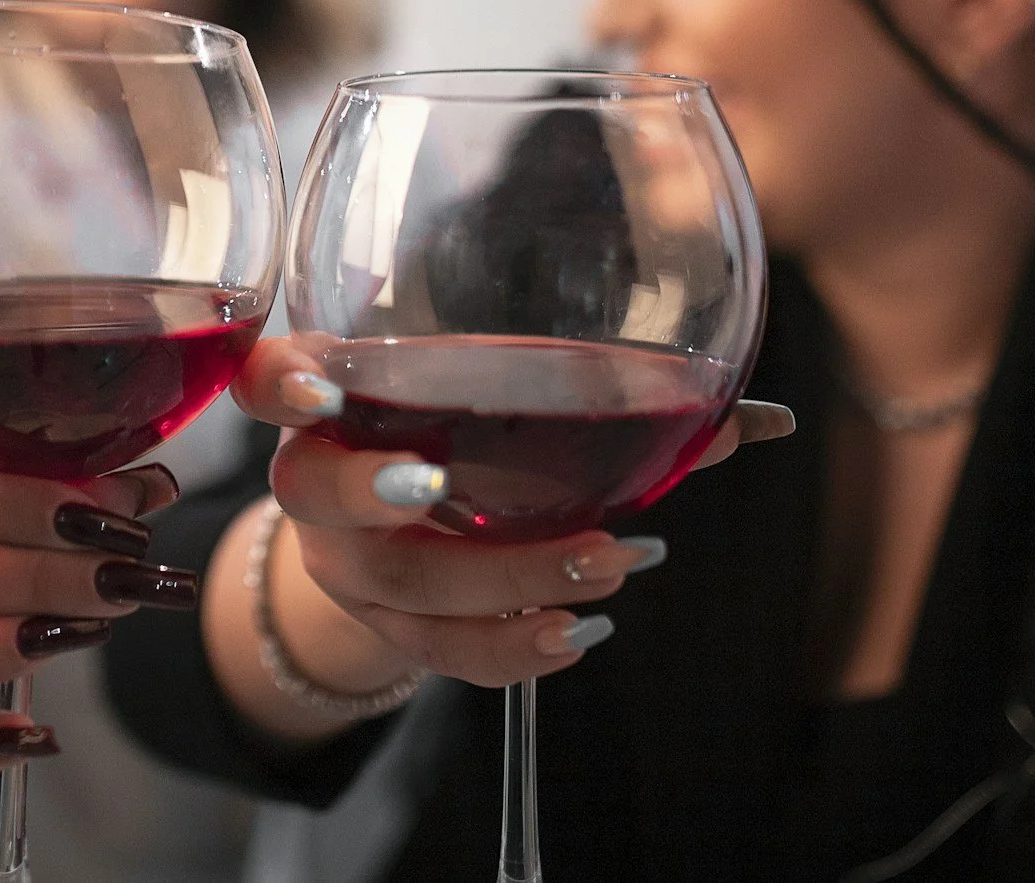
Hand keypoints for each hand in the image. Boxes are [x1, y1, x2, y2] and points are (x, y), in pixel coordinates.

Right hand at [204, 336, 793, 731]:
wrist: (402, 528)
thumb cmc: (458, 432)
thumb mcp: (507, 396)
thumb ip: (615, 397)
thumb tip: (764, 421)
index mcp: (332, 394)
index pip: (270, 379)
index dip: (280, 385)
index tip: (317, 389)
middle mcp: (318, 479)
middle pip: (314, 491)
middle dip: (375, 493)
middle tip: (439, 490)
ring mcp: (344, 563)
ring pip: (397, 588)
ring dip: (498, 581)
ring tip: (602, 568)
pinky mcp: (385, 630)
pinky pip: (437, 655)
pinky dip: (510, 649)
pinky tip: (575, 633)